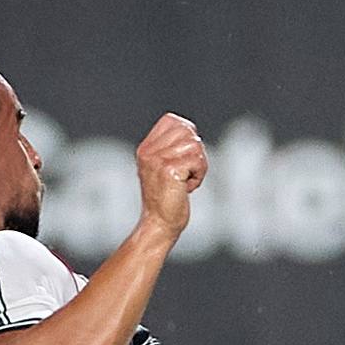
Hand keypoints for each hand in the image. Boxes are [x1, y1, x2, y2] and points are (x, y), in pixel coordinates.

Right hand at [135, 113, 207, 235]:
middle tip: (187, 172)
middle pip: (188, 131)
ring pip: (195, 146)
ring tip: (186, 181)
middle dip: (196, 152)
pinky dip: (199, 176)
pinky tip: (186, 188)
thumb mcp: (163, 167)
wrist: (159, 224)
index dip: (188, 135)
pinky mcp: (169, 170)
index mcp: (146, 148)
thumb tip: (190, 129)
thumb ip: (172, 146)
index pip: (173, 121)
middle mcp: (148, 152)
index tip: (183, 158)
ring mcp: (157, 160)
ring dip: (198, 166)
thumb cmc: (167, 198)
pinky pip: (198, 161)